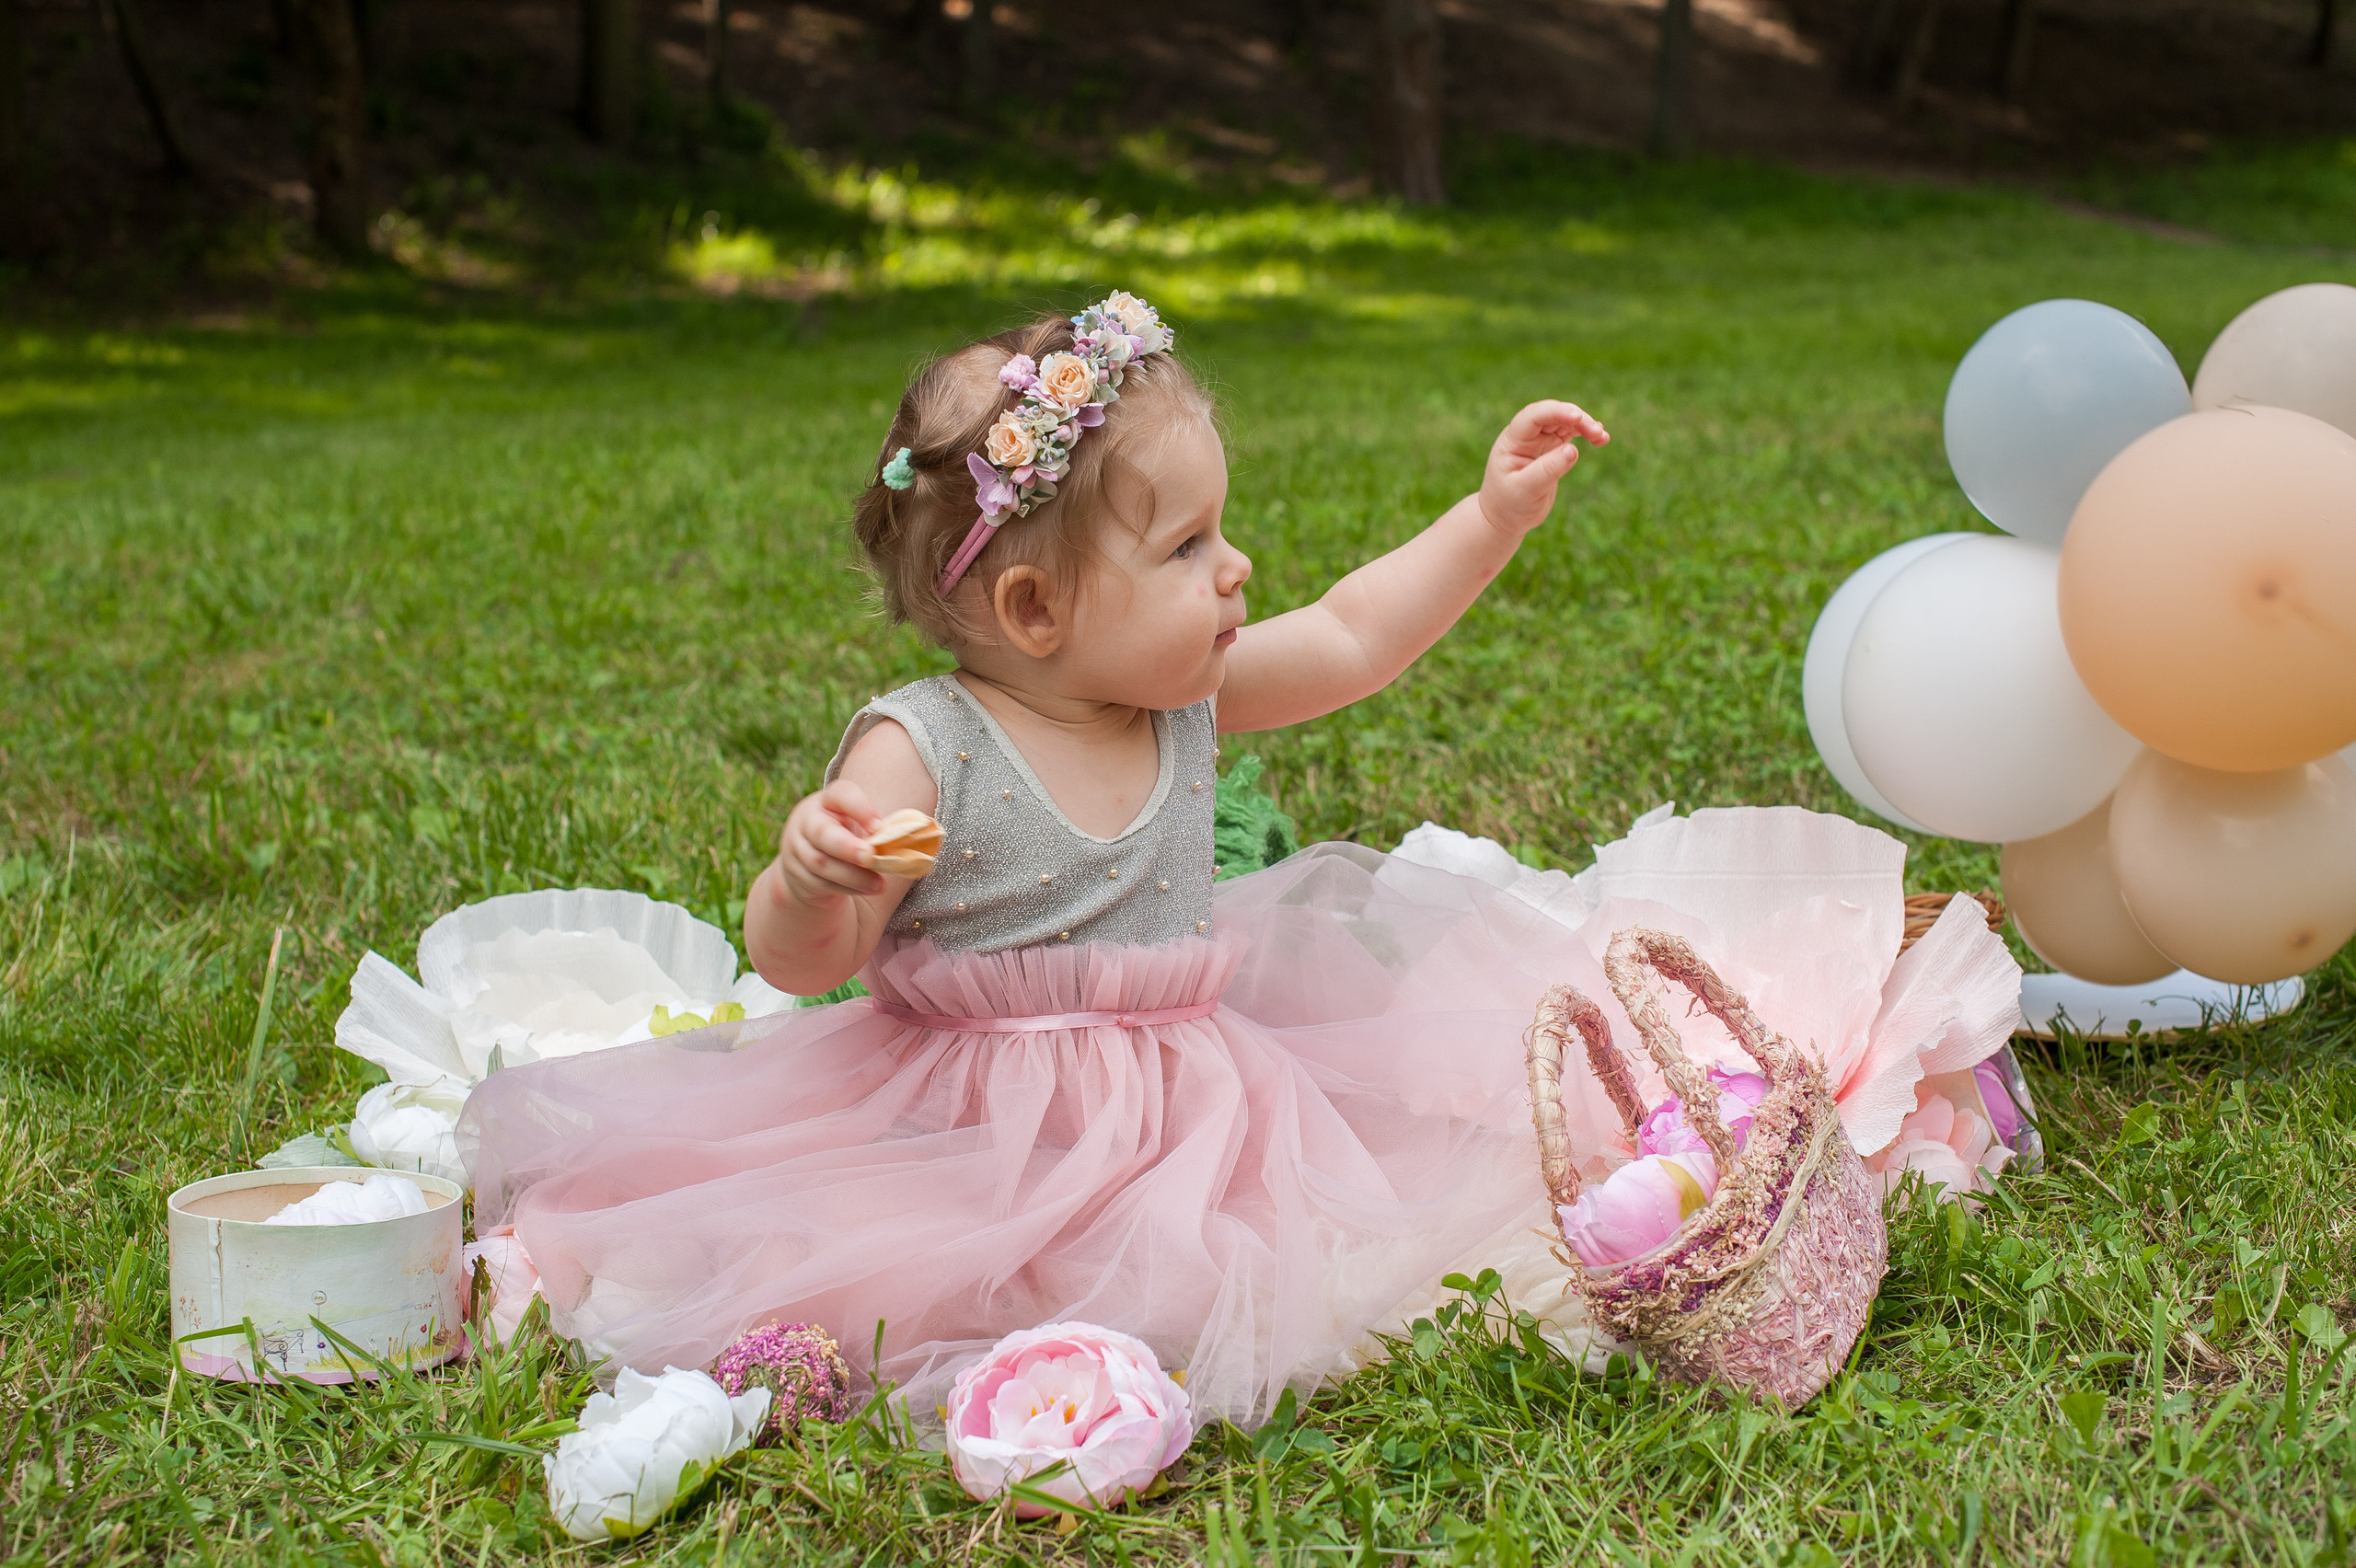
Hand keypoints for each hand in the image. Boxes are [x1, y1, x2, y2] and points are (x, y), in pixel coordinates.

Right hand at [773, 782, 887, 906]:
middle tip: (871, 857)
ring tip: (879, 885)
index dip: (860, 807)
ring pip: (821, 864)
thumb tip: (900, 843)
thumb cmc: (844, 836)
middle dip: (849, 847)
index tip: (878, 826)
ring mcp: (797, 848)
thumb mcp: (855, 824)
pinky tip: (866, 890)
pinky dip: (846, 889)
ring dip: (854, 876)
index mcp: (827, 801)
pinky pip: (820, 883)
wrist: (807, 862)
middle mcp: (807, 821)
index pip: (841, 794)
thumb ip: (873, 830)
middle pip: (822, 833)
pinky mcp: (796, 874)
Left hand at [1477, 400, 1609, 536]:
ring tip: (1602, 438)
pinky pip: (1571, 434)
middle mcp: (1526, 436)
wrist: (1505, 516)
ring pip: (1565, 422)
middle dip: (1577, 419)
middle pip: (1553, 415)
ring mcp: (1540, 440)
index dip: (1556, 412)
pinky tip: (1600, 438)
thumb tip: (1572, 450)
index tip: (1577, 418)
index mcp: (1512, 441)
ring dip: (1585, 425)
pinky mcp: (1552, 449)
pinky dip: (1585, 433)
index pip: (1533, 417)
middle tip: (1597, 433)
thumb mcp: (1525, 490)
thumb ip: (1547, 470)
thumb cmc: (1509, 504)